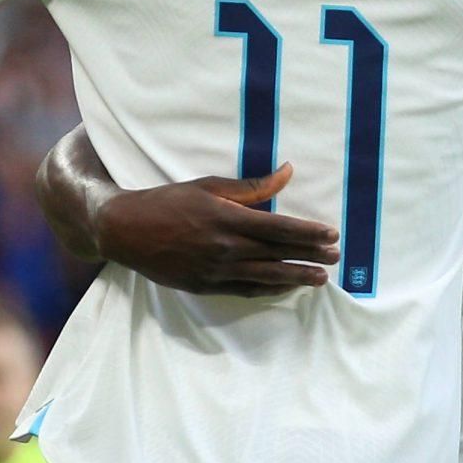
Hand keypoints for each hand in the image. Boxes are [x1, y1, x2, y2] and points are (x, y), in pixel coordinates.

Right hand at [94, 163, 340, 296]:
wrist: (125, 231)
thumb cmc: (168, 202)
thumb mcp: (208, 186)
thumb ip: (251, 186)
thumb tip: (288, 172)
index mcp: (227, 218)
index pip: (279, 228)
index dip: (309, 233)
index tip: (332, 235)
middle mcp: (225, 247)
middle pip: (278, 254)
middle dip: (310, 256)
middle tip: (337, 257)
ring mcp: (215, 271)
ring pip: (266, 277)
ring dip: (297, 278)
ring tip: (321, 279)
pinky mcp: (206, 287)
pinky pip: (245, 290)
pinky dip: (269, 289)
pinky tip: (286, 287)